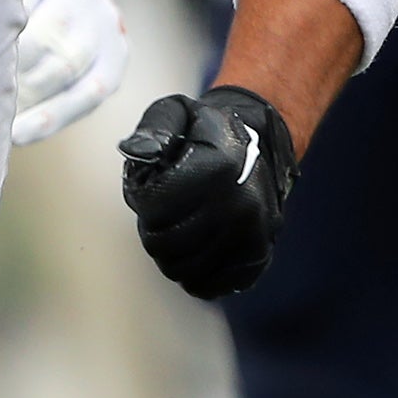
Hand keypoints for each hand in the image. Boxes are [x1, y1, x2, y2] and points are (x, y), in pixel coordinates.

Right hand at [10, 0, 126, 148]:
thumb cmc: (55, 40)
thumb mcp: (66, 70)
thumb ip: (51, 98)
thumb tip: (6, 136)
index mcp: (113, 57)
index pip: (90, 92)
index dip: (50, 117)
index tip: (14, 135)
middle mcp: (103, 21)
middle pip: (66, 61)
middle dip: (25, 87)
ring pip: (44, 32)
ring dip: (10, 58)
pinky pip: (22, 1)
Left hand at [116, 85, 295, 297]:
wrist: (261, 144)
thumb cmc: (206, 131)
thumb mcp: (177, 112)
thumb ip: (153, 128)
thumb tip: (137, 152)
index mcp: (217, 169)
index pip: (153, 209)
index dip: (140, 198)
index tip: (151, 186)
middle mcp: (239, 206)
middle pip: (164, 245)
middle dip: (153, 228)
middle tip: (163, 209)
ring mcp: (251, 236)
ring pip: (182, 271)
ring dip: (170, 253)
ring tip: (180, 225)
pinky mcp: (256, 258)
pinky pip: (208, 286)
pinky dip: (194, 274)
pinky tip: (195, 248)